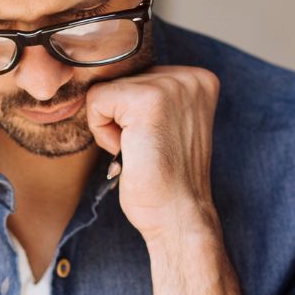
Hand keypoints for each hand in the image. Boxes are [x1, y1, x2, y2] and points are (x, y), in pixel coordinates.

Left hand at [86, 65, 220, 241]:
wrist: (179, 217)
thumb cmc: (165, 181)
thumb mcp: (166, 124)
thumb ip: (148, 95)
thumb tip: (104, 77)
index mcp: (198, 80)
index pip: (136, 77)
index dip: (132, 115)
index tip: (156, 142)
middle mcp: (190, 78)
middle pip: (120, 79)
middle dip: (121, 119)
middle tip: (147, 150)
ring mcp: (172, 86)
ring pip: (105, 90)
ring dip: (112, 127)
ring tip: (141, 151)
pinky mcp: (148, 100)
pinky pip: (96, 101)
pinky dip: (102, 132)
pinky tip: (130, 151)